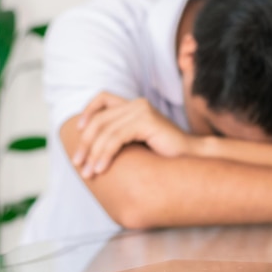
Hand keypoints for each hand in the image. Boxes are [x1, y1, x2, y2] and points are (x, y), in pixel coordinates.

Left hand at [72, 92, 194, 177]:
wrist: (193, 160)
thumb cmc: (166, 157)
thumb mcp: (138, 143)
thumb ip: (119, 138)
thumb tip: (89, 148)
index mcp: (136, 106)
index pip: (102, 98)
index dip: (87, 112)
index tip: (78, 132)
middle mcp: (138, 104)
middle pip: (99, 119)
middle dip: (85, 143)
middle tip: (78, 164)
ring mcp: (142, 111)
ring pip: (105, 131)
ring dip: (93, 153)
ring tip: (88, 173)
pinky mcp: (146, 122)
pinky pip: (115, 138)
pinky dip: (104, 155)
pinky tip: (101, 169)